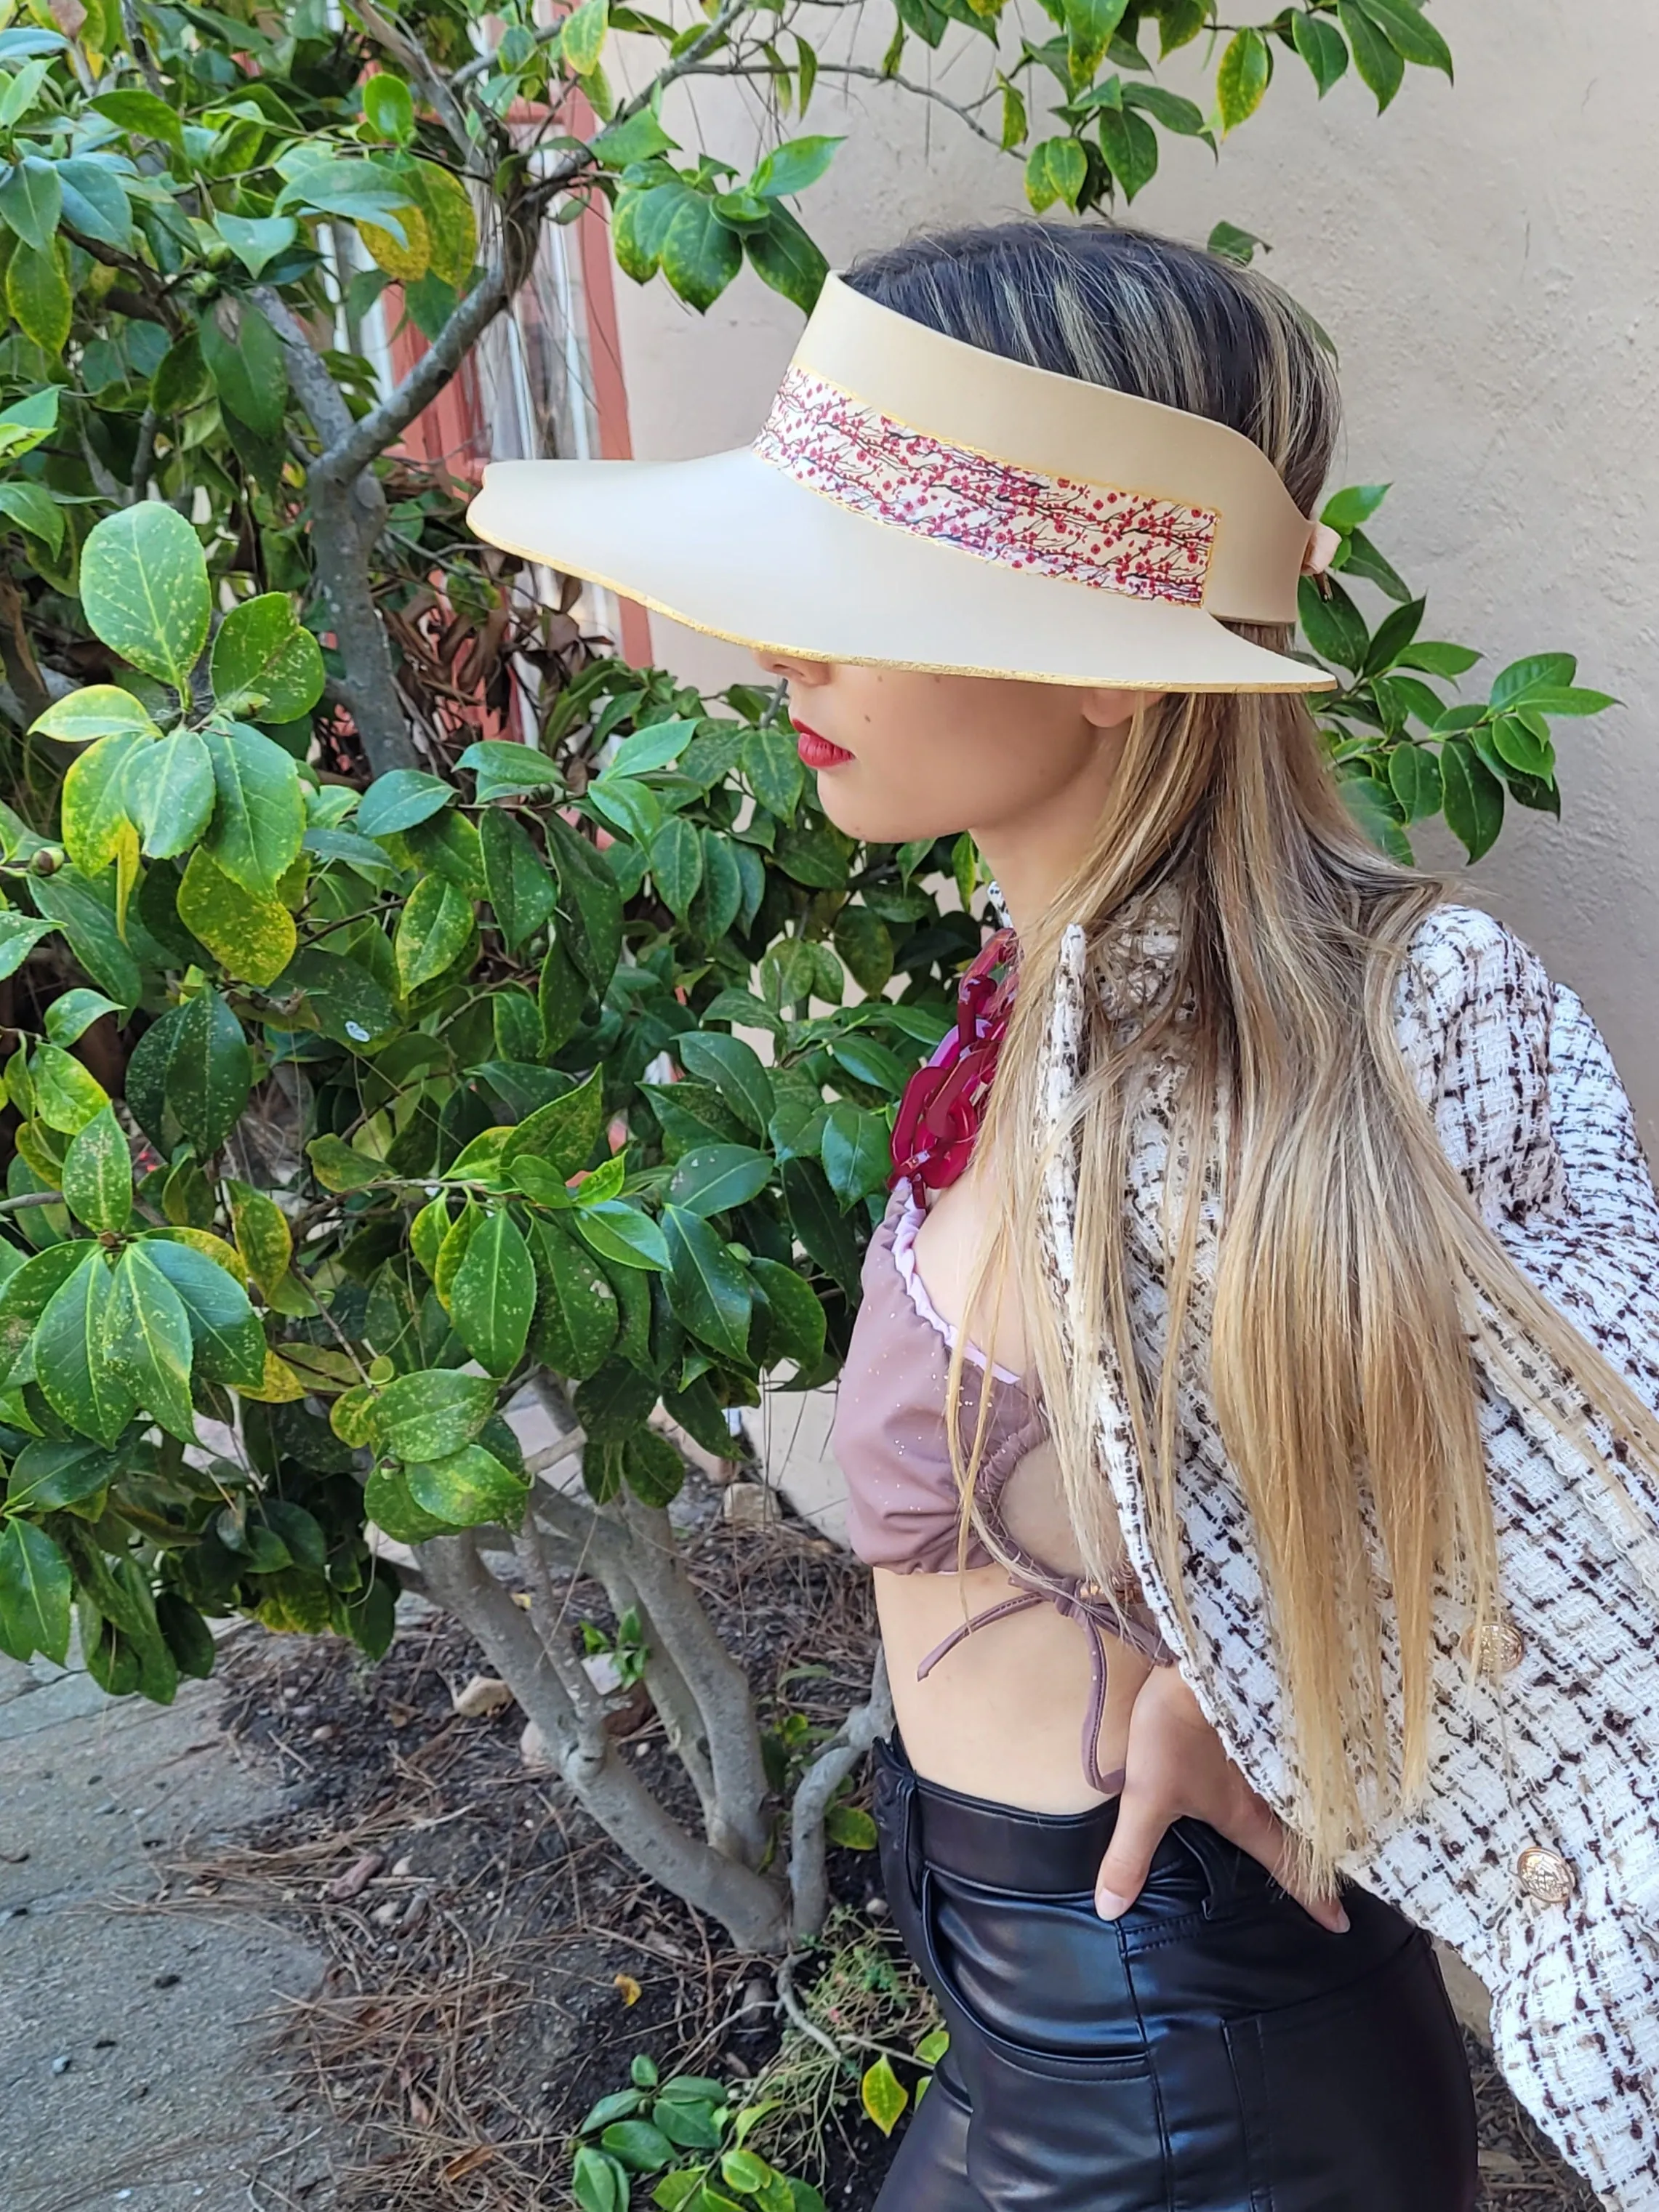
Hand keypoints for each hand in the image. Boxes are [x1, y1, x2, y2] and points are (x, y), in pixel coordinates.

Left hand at [1093, 1663, 1348, 1932]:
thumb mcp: (1147, 1798)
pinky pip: (1304, 1765)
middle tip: (1355, 1879)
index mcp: (1249, 1816)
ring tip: (1343, 1836)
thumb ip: (1130, 1854)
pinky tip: (1312, 1779)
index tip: (1342, 1926)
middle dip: (1332, 1859)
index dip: (1313, 1898)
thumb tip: (1109, 1910)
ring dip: (1326, 1818)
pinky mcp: (1274, 1725)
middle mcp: (1275, 1791)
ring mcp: (1279, 1756)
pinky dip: (1312, 1781)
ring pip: (1311, 1798)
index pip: (1288, 1867)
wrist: (1198, 1663)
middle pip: (1313, 1833)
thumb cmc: (1175, 1733)